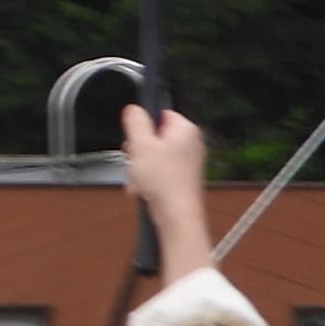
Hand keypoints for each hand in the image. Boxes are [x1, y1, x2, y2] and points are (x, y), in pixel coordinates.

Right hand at [122, 105, 214, 281]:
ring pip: (154, 157)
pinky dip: (148, 180)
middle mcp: (191, 144)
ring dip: (140, 168)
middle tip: (136, 160)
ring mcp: (187, 163)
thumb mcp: (141, 145)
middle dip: (139, 151)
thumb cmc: (165, 182)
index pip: (161, 114)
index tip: (135, 138)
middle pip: (155, 138)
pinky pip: (159, 173)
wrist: (177, 216)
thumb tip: (133, 109)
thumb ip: (136, 122)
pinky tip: (143, 190)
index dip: (144, 126)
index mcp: (186, 130)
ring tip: (139, 180)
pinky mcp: (182, 179)